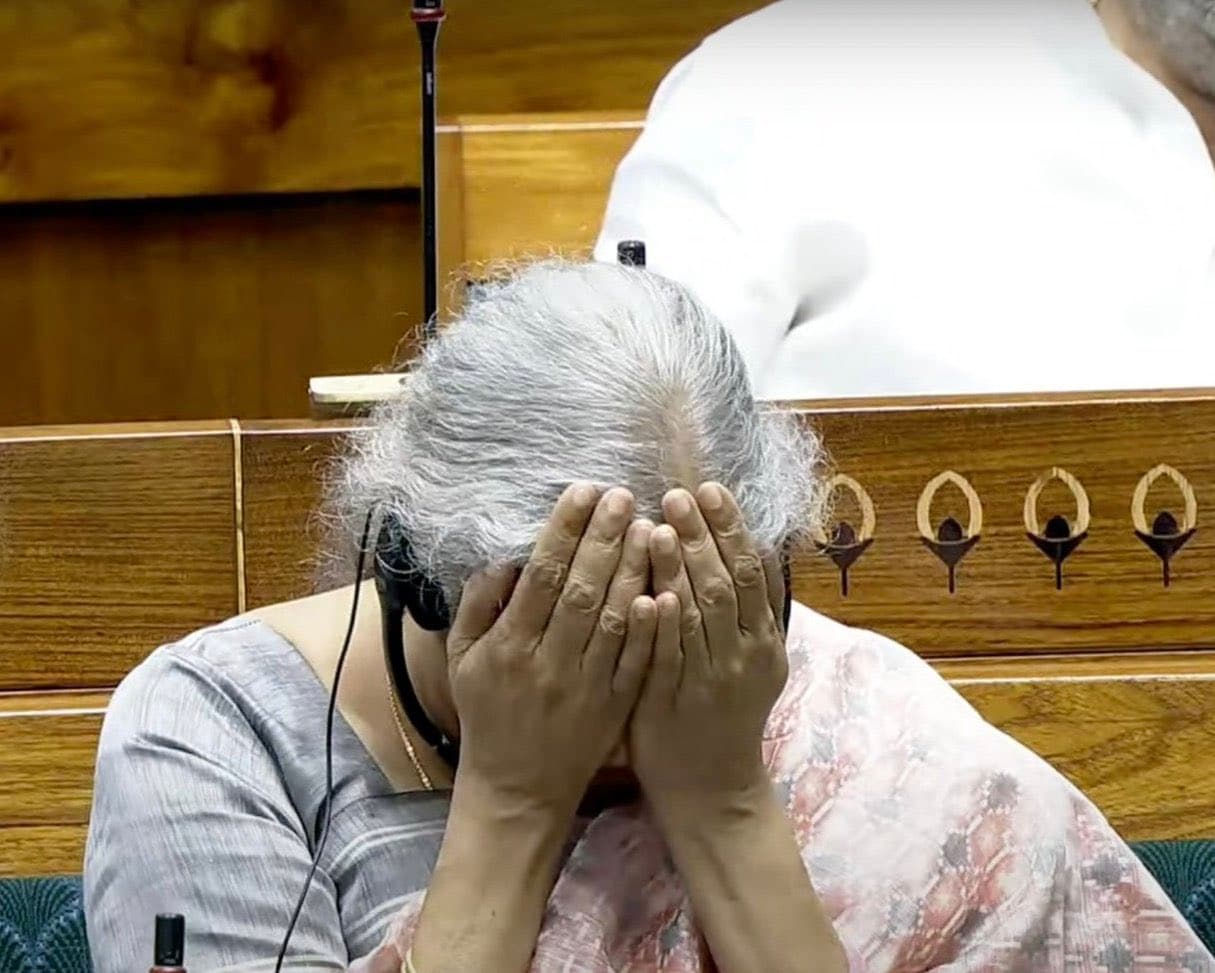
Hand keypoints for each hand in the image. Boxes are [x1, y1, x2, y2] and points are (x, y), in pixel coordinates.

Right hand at [446, 481, 655, 818]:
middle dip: (602, 538)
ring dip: (632, 570)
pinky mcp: (615, 706)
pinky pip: (635, 660)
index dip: (563, 531)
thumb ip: (478, 606)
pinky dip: (650, 626)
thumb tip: (503, 556)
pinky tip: (663, 589)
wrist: (517, 788)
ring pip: (614, 620)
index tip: (581, 492)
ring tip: (648, 526)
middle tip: (621, 495)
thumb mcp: (463, 659)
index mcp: (508, 646)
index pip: (541, 577)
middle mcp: (547, 663)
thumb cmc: (487, 714)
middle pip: (581, 591)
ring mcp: (585, 687)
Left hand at [630, 482, 787, 817]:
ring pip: (697, 615)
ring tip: (657, 526)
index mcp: (763, 641)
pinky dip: (660, 625)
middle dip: (702, 536)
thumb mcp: (753, 659)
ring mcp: (709, 681)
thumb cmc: (724, 715)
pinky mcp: (672, 703)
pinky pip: (666, 658)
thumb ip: (748, 609)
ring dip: (679, 568)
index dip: (730, 528)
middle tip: (677, 494)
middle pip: (725, 584)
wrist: (712, 788)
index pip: (751, 572)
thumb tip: (744, 544)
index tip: (709, 489)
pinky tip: (648, 593)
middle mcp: (743, 657)